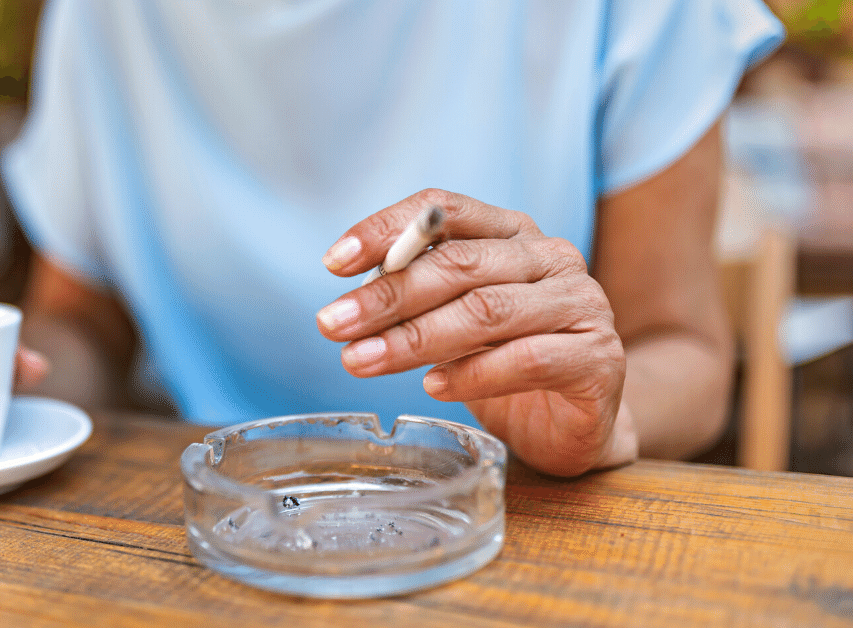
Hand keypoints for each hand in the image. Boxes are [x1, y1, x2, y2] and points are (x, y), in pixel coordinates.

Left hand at [317, 189, 636, 475]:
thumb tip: (352, 297)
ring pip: (487, 311)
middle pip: (459, 263)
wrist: (577, 420)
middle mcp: (551, 258)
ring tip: (361, 360)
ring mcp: (581, 305)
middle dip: (387, 295)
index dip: (386, 229)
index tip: (334, 264)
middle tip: (333, 324)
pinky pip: (527, 359)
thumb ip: (417, 298)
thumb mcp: (453, 320)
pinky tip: (433, 387)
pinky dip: (472, 374)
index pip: (445, 209)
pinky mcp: (598, 359)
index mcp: (512, 233)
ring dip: (414, 339)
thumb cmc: (505, 361)